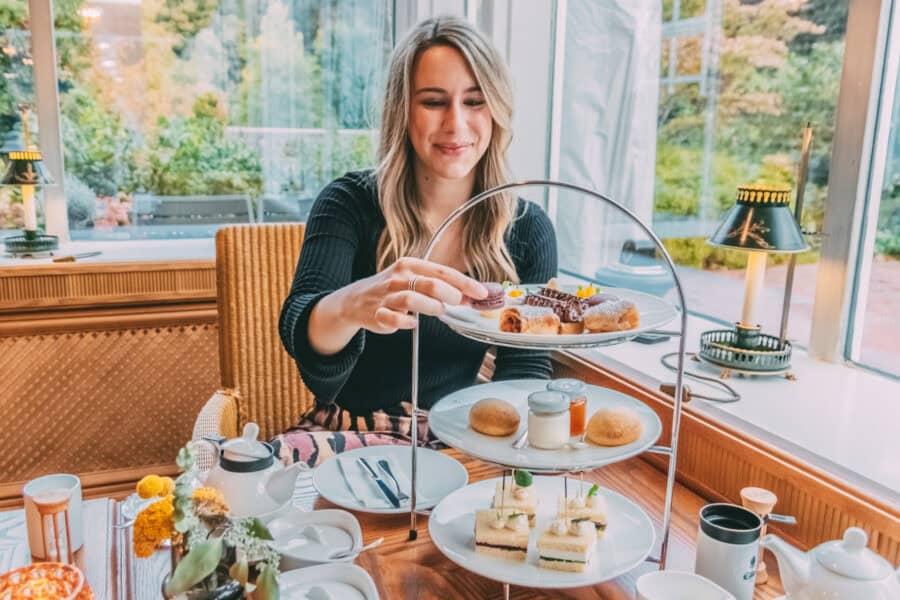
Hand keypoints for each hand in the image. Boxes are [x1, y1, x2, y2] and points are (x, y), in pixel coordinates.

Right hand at [342, 257, 486, 333]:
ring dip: (431, 307)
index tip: (481, 293)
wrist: (356, 300)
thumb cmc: (394, 289)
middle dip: (449, 295)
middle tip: (457, 302)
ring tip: (437, 310)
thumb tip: (471, 296)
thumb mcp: (416, 281)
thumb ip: (442, 287)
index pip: (442, 271)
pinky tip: (412, 322)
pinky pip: (394, 319)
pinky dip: (407, 322)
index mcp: (410, 265)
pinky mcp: (378, 313)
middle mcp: (398, 277)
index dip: (464, 283)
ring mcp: (386, 295)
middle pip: (430, 283)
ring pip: (412, 299)